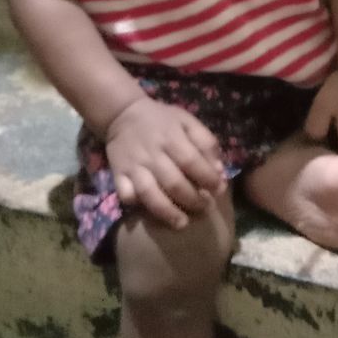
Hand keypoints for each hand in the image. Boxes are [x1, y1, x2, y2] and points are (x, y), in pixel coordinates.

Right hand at [105, 97, 227, 229]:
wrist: (123, 114)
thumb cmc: (162, 119)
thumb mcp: (187, 121)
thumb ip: (206, 143)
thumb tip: (218, 171)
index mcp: (171, 137)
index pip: (192, 162)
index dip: (208, 179)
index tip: (219, 190)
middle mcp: (152, 153)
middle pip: (173, 182)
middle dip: (193, 200)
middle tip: (206, 208)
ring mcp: (133, 166)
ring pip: (149, 193)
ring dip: (167, 212)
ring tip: (182, 223)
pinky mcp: (118, 175)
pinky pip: (126, 195)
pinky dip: (137, 205)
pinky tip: (151, 213)